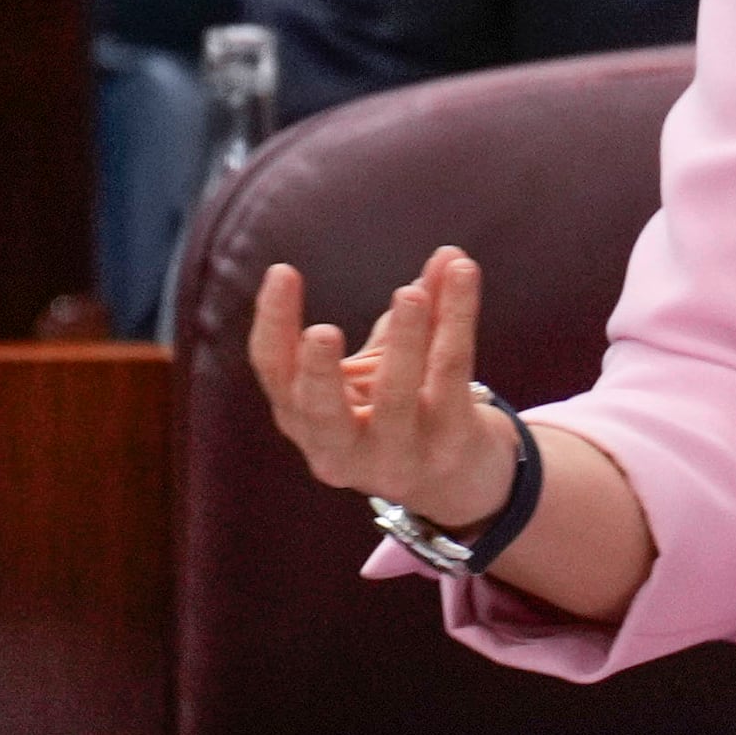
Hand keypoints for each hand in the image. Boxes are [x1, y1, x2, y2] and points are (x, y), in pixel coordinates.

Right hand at [247, 247, 517, 529]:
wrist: (459, 481)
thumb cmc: (405, 411)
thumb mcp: (388, 364)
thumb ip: (408, 309)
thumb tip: (448, 253)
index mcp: (306, 422)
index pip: (276, 374)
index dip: (273, 324)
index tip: (283, 272)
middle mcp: (342, 450)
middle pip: (320, 412)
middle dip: (318, 373)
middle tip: (322, 332)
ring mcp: (398, 454)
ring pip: (396, 395)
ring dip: (404, 339)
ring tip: (410, 294)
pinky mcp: (449, 443)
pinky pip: (449, 374)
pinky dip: (456, 319)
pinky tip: (462, 274)